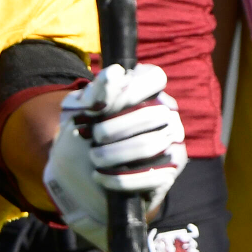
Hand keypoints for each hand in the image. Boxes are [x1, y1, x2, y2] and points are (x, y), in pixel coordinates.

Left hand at [42, 63, 187, 250]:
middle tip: (91, 137)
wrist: (79, 172)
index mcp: (147, 89)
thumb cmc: (83, 132)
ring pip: (151, 145)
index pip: (154, 78)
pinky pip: (152, 175)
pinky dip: (120, 178)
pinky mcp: (170, 169)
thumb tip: (115, 73)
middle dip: (114, 128)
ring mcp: (173, 141)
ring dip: (114, 154)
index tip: (102, 106)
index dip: (130, 90)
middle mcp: (167, 112)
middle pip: (153, 114)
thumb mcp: (79, 110)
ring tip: (93, 158)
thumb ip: (96, 91)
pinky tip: (100, 176)